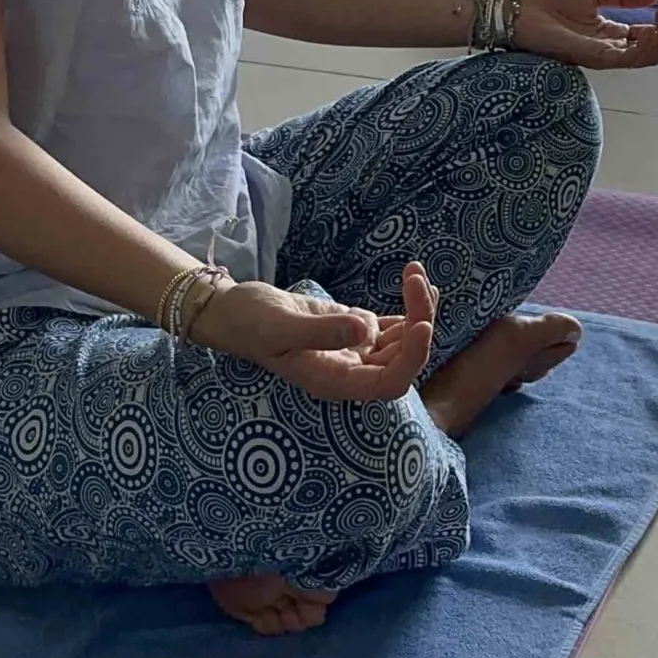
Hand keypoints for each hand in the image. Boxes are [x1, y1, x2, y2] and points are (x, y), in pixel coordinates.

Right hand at [199, 262, 437, 400]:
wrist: (235, 310)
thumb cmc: (250, 323)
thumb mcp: (279, 326)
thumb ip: (320, 332)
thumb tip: (366, 330)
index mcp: (334, 380)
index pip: (388, 383)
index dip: (411, 359)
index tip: (422, 324)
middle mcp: (351, 370)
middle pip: (402, 359)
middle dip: (418, 321)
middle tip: (416, 281)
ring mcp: (355, 350)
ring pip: (402, 339)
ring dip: (417, 310)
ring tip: (416, 275)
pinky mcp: (354, 328)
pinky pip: (392, 325)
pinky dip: (409, 307)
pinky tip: (419, 284)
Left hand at [514, 0, 657, 69]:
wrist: (518, 9)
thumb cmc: (547, 2)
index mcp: (610, 33)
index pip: (649, 33)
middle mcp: (610, 48)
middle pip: (655, 45)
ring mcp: (604, 55)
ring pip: (648, 55)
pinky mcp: (595, 57)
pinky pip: (631, 58)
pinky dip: (650, 41)